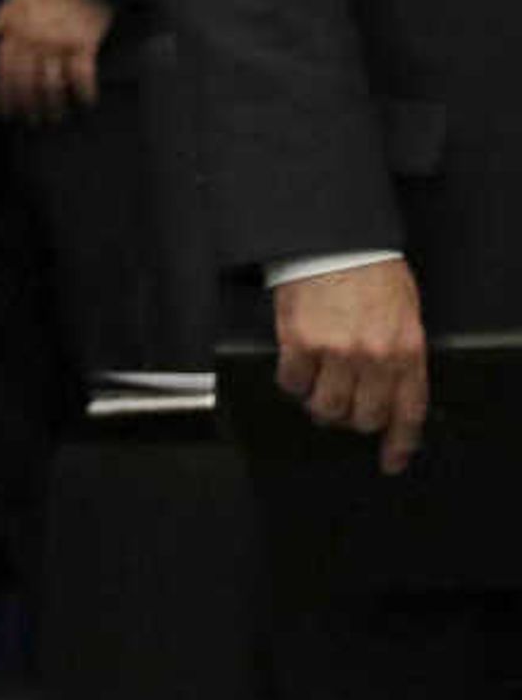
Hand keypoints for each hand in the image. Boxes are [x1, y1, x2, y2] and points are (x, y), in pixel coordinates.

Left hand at [0, 0, 114, 122]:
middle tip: (32, 122)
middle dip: (27, 107)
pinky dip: (84, 92)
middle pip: (26, 83)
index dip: (5, 96)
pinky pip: (82, 75)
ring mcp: (58, 42)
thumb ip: (3, 18)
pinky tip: (86, 102)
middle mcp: (33, 40)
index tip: (6, 113)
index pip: (5, 72)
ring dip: (53, 106)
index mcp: (14, 30)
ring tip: (54, 117)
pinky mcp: (84, 41)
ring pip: (51, 84)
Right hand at [279, 257, 429, 474]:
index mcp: (406, 350)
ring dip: (320, 404)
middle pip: (362, 417)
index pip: (407, 412)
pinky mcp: (299, 342)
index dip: (399, 443)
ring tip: (318, 389)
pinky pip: (292, 383)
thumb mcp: (405, 315)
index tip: (390, 458)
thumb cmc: (369, 271)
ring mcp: (335, 352)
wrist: (332, 241)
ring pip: (325, 407)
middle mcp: (373, 357)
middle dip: (352, 418)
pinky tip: (297, 367)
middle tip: (344, 407)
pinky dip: (293, 382)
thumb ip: (402, 354)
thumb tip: (393, 390)